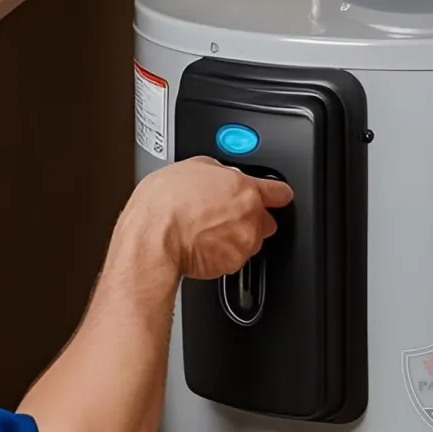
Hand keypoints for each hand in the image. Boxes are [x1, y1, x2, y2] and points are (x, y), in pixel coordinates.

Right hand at [121, 156, 293, 278]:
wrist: (153, 237)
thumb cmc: (164, 203)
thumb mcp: (190, 166)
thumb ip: (216, 170)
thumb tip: (218, 174)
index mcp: (244, 188)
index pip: (279, 191)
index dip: (276, 193)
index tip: (276, 196)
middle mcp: (250, 217)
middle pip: (265, 220)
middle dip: (250, 219)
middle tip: (223, 216)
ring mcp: (243, 243)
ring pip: (249, 241)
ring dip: (234, 237)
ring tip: (206, 231)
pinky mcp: (232, 264)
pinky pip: (232, 259)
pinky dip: (221, 254)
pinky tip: (201, 245)